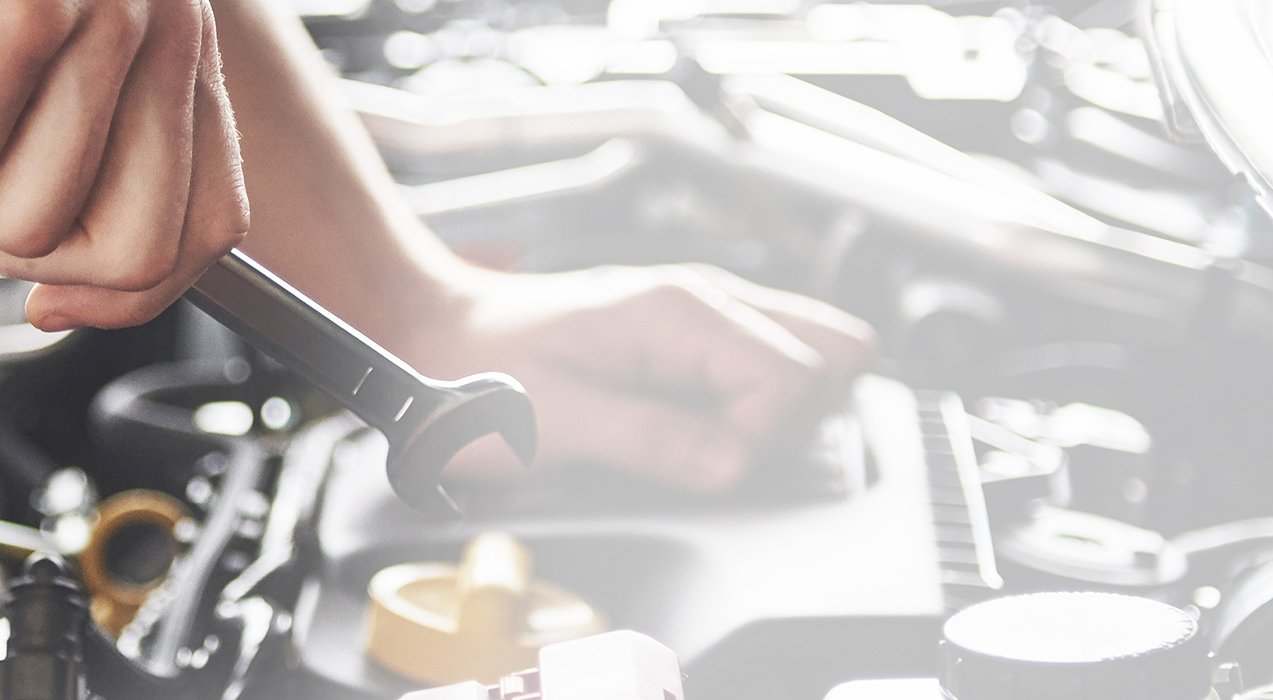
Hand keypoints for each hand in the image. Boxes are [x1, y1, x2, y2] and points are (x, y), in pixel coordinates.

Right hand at [0, 0, 248, 330]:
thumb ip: (77, 147)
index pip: (209, 219)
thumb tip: (60, 294)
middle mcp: (156, 19)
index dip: (131, 293)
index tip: (59, 301)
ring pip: (21, 222)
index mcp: (172, 29)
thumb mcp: (27, 45)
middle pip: (127, 249)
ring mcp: (92, 20)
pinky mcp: (8, 27)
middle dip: (17, 244)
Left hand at [402, 265, 875, 491]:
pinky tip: (703, 427)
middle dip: (796, 424)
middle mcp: (707, 300)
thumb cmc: (478, 375)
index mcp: (678, 313)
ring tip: (710, 442)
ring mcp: (707, 313)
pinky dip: (761, 405)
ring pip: (819, 354)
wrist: (436, 337)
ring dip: (786, 414)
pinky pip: (774, 363)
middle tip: (720, 455)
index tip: (709, 468)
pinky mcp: (697, 336)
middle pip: (837, 354)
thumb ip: (651, 441)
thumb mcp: (555, 422)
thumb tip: (735, 466)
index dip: (764, 441)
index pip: (797, 377)